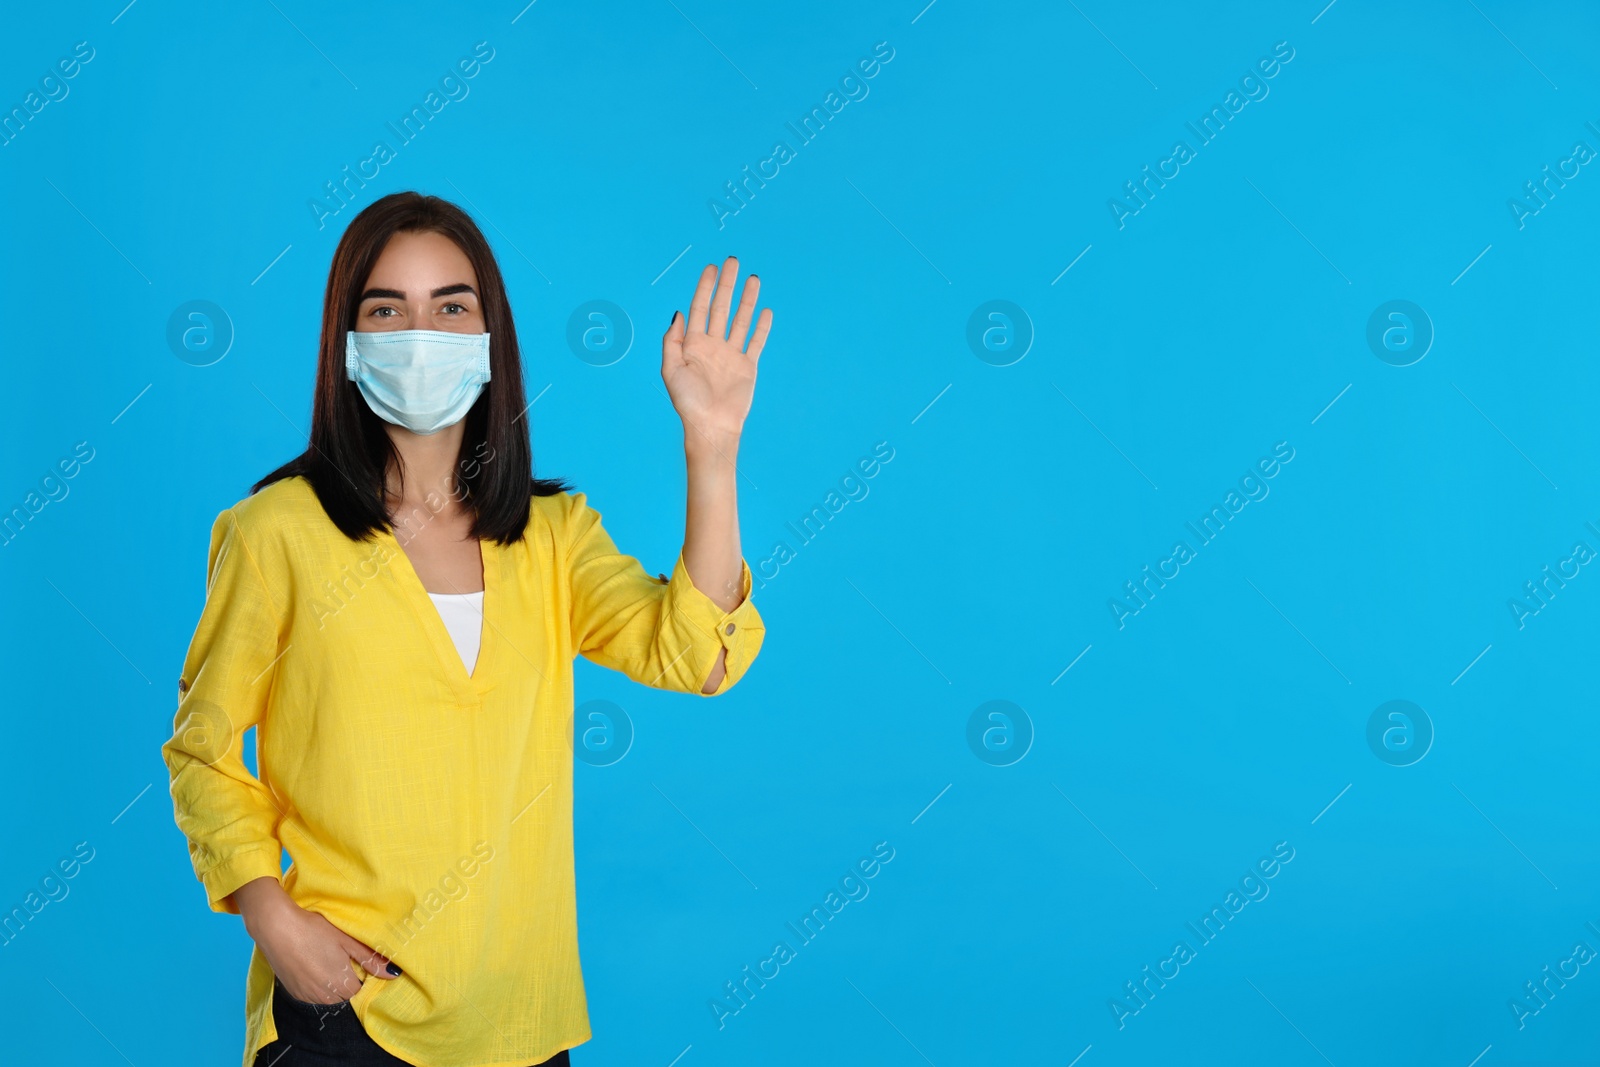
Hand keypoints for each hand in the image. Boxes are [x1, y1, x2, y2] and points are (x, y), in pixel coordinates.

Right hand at [233, 877, 398, 1003]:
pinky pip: (312, 996)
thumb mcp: (346, 940)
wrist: (276, 927)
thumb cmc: (314, 929)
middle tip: (342, 959)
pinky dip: (317, 986)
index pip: (361, 991)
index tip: (357, 961)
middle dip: (348, 982)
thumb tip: (394, 974)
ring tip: (327, 961)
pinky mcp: (294, 992)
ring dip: (332, 986)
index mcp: (341, 984)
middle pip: (344, 996)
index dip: (362, 976)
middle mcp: (324, 996)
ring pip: (328, 998)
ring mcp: (307, 996)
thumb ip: (370, 959)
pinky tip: (313, 966)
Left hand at [663, 256, 770, 446]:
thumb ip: (672, 341)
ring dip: (747, 299)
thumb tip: (678, 313)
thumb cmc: (688, 402)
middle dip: (727, 285)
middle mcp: (712, 345)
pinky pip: (755, 341)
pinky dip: (761, 326)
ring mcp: (731, 354)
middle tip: (733, 261)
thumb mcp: (671, 370)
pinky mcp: (747, 366)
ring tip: (753, 278)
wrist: (711, 426)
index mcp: (692, 344)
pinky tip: (765, 310)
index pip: (700, 308)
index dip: (705, 287)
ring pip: (741, 320)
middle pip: (721, 308)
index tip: (712, 268)